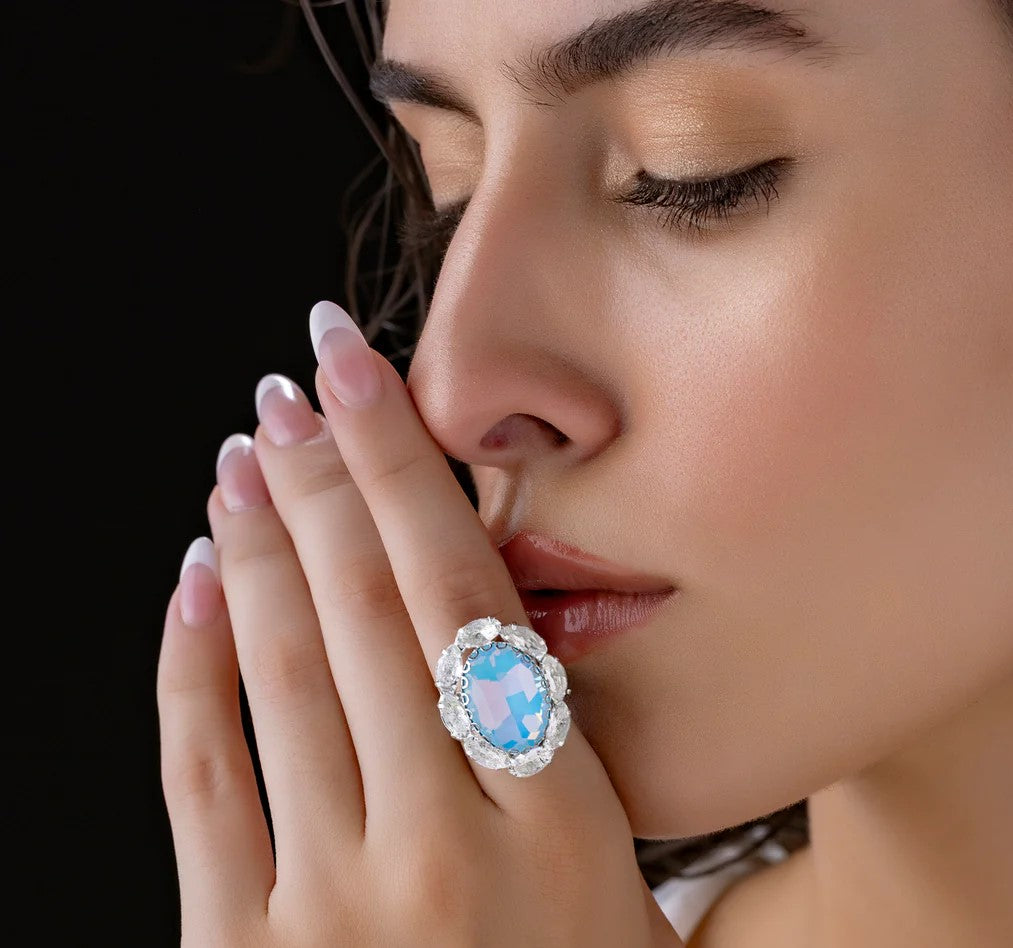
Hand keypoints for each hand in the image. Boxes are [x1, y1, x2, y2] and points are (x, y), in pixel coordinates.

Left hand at [158, 301, 681, 945]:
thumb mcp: (614, 894)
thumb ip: (556, 763)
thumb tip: (489, 625)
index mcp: (562, 827)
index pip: (464, 593)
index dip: (404, 464)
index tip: (361, 375)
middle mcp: (446, 849)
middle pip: (363, 604)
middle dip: (321, 473)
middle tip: (292, 388)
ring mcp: (332, 906)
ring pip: (280, 665)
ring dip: (257, 540)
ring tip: (244, 457)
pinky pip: (202, 773)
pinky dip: (189, 662)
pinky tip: (193, 581)